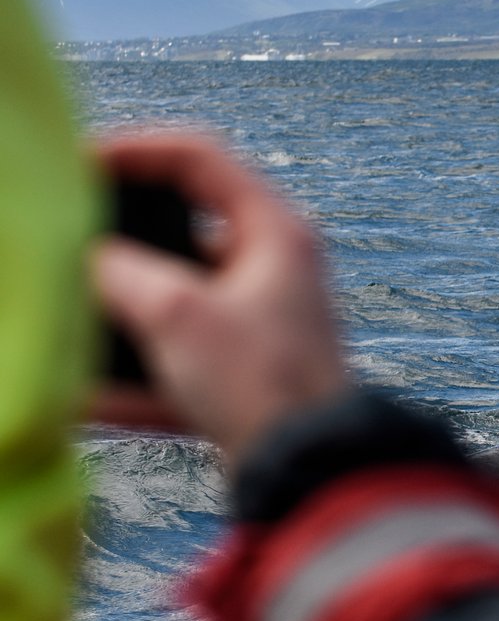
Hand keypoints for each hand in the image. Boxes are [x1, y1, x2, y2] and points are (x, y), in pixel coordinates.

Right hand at [90, 132, 350, 469]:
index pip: (199, 156)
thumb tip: (82, 255)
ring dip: (117, 309)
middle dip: (116, 237)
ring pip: (172, 296)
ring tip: (64, 313)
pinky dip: (130, 373)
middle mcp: (273, 267)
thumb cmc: (260, 381)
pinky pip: (174, 358)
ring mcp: (260, 321)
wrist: (312, 471)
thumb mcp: (177, 314)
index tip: (74, 164)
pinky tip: (85, 397)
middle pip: (181, 227)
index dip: (133, 148)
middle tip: (64, 238)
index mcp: (274, 230)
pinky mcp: (244, 372)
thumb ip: (120, 272)